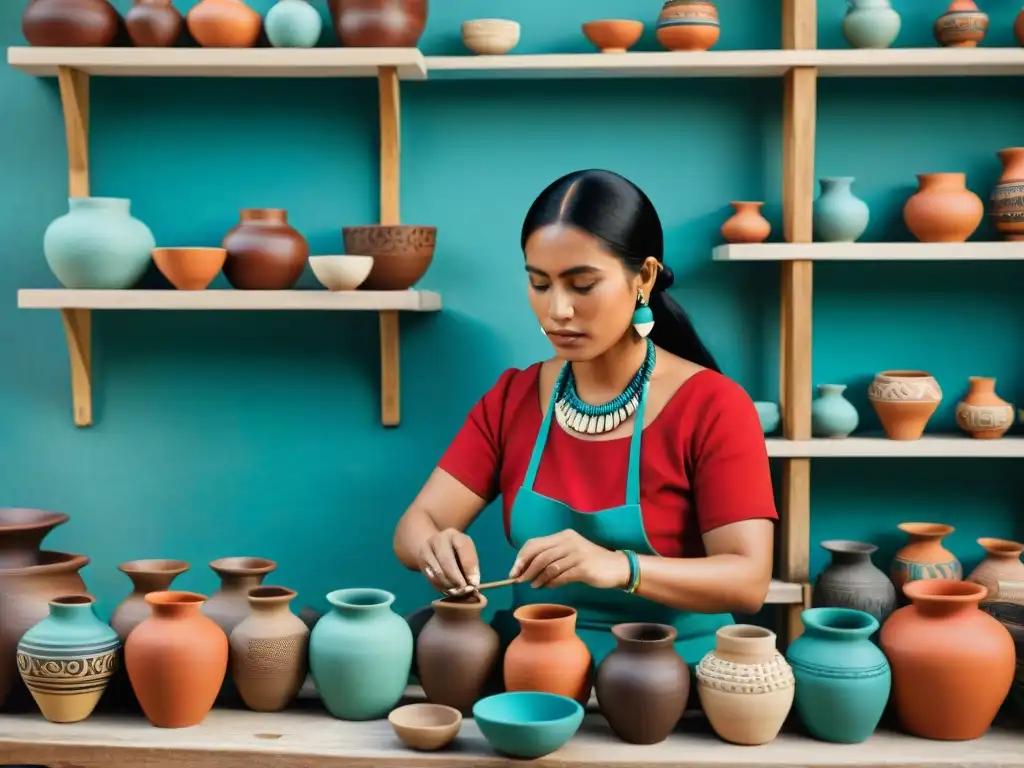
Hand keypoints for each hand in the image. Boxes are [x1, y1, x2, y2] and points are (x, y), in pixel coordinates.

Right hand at [417, 528, 479, 596]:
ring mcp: (426, 550)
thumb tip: (473, 583)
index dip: (469, 566)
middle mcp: (437, 539)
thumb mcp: (467, 554)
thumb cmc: (457, 553)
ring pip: (437, 572)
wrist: (436, 549)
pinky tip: (449, 590)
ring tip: (458, 592)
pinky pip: (431, 578)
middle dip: (457, 578)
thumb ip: (471, 566)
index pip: (462, 548)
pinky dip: (441, 587)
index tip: (474, 582)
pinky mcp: (420, 563)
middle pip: (446, 560)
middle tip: (464, 590)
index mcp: (453, 534)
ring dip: (449, 585)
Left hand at [509, 529, 630, 589]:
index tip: (514, 570)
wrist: (616, 567)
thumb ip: (551, 556)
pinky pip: (561, 577)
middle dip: (526, 569)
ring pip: (549, 567)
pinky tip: (547, 587)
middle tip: (519, 580)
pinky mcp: (583, 568)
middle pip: (540, 555)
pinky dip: (551, 583)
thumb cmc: (590, 561)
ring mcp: (577, 554)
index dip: (522, 557)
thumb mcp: (570, 552)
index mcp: (564, 535)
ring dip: (538, 578)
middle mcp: (569, 542)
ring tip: (534, 585)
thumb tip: (525, 568)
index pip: (535, 543)